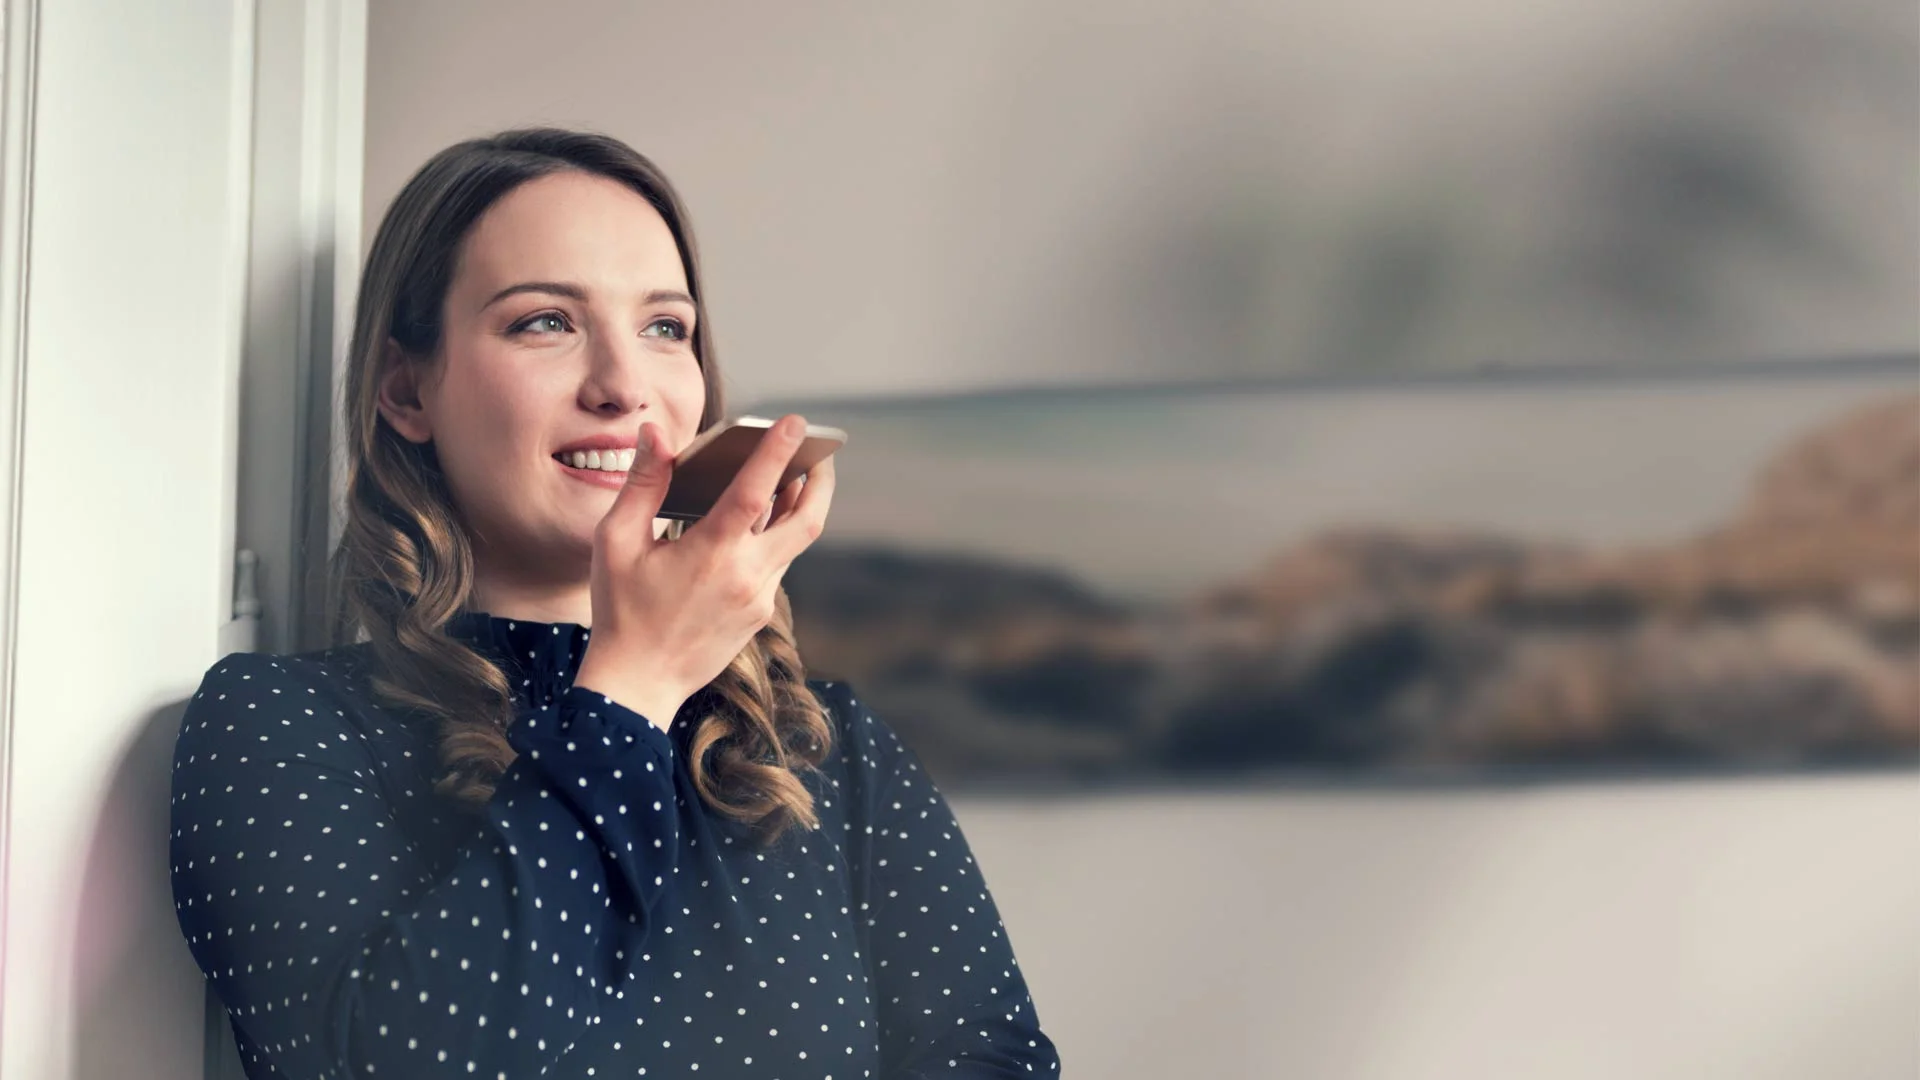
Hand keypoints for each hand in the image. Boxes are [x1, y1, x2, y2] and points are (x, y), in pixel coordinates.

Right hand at [572, 414, 835, 728]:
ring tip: (795, 476)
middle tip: (820, 451)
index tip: (795, 421)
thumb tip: (654, 434)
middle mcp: (747, 576)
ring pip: (794, 542)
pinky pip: (777, 565)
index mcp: (712, 553)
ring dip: (798, 507)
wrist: (638, 683)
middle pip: (806, 520)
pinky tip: (760, 522)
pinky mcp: (759, 614)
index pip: (756, 491)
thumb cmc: (621, 611)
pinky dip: (774, 536)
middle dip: (820, 480)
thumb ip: (642, 484)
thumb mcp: (616, 542)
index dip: (776, 452)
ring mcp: (758, 598)